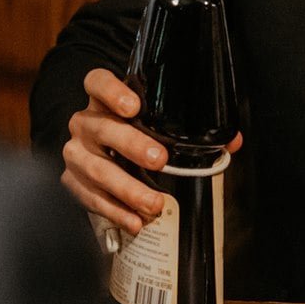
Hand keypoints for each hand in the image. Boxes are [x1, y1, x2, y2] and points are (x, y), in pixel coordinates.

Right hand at [59, 67, 240, 233]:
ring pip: (95, 168)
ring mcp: (76, 152)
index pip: (97, 82)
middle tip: (160, 160)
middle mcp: (85, 123)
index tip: (134, 106)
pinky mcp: (72, 181)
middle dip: (131, 144)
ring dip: (126, 188)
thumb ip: (195, 129)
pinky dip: (114, 211)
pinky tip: (135, 221)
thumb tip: (233, 142)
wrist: (102, 157)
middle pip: (101, 127)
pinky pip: (90, 197)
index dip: (112, 91)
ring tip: (154, 204)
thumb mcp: (158, 125)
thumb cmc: (135, 134)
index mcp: (104, 100)